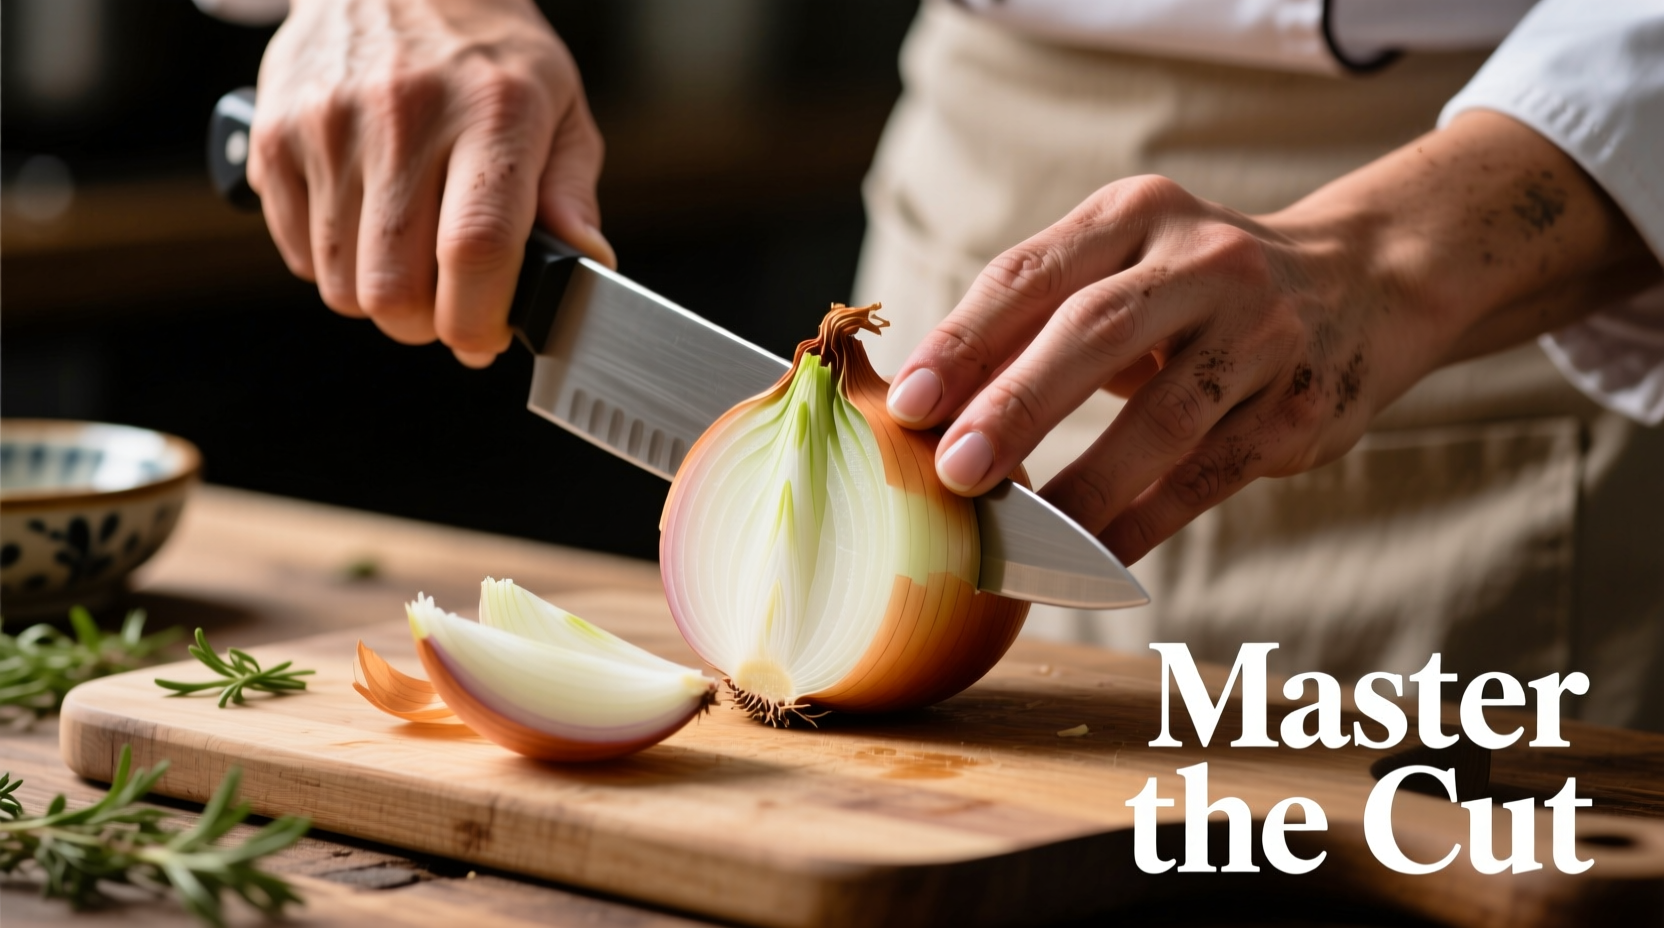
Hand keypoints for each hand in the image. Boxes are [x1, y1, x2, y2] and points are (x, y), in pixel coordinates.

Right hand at [247, 0, 612, 366]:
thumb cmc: (488, 55)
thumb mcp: (559, 108)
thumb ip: (570, 195)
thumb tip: (585, 268)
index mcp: (493, 112)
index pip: (476, 249)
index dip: (478, 320)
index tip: (486, 339)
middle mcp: (406, 116)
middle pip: (396, 288)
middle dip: (427, 325)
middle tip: (449, 304)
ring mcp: (329, 125)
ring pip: (343, 285)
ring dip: (381, 298)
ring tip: (410, 257)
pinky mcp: (273, 133)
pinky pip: (297, 254)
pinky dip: (334, 264)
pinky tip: (367, 225)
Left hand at [885, 112, 1658, 563]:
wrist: (1367, 281)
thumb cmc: (1196, 290)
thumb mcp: (1125, 266)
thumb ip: (1038, 320)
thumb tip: (925, 407)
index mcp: (1136, 215)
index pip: (1031, 274)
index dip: (963, 341)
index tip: (906, 404)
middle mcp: (1203, 261)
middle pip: (1095, 331)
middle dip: (1017, 404)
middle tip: (954, 470)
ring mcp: (1263, 332)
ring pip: (1164, 419)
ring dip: (1084, 485)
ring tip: (1018, 540)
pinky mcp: (1300, 405)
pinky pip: (1209, 474)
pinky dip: (1144, 521)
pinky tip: (1089, 557)